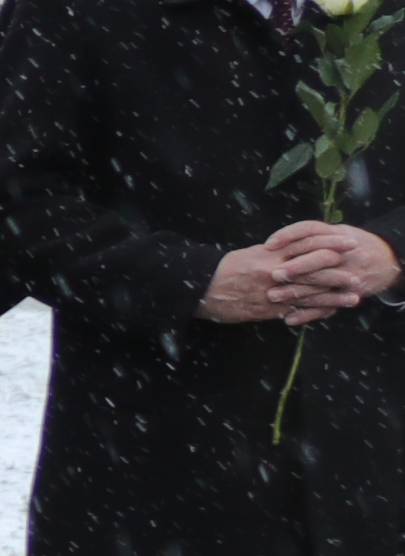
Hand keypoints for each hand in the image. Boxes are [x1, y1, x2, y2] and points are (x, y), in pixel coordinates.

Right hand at [211, 224, 398, 324]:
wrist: (198, 288)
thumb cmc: (222, 270)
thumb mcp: (248, 254)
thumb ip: (271, 253)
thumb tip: (291, 249)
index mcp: (269, 254)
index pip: (305, 244)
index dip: (329, 243)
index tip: (347, 242)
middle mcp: (273, 271)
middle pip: (312, 270)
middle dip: (337, 273)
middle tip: (357, 273)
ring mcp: (271, 291)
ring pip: (308, 293)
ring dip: (332, 297)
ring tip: (352, 298)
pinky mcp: (266, 309)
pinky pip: (294, 311)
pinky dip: (312, 312)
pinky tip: (328, 313)